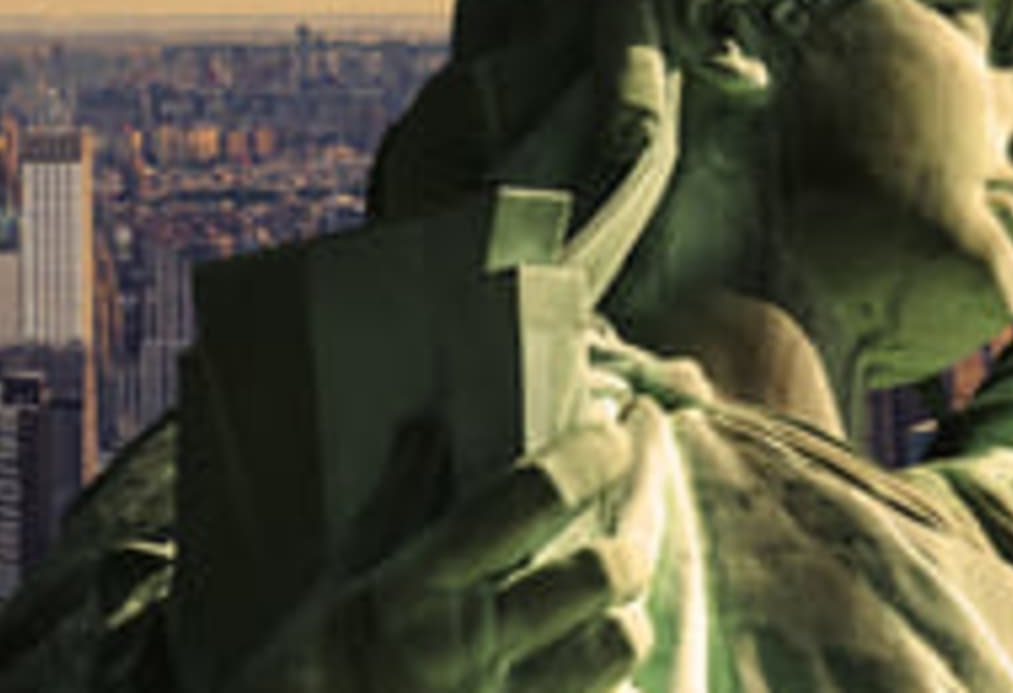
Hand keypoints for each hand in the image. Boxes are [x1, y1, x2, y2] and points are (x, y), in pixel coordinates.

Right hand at [243, 407, 661, 690]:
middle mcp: (468, 646)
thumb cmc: (299, 687)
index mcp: (413, 591)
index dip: (589, 457)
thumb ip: (393, 509)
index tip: (616, 434)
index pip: (530, 498)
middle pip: (602, 572)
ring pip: (618, 643)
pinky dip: (606, 683)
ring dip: (622, 616)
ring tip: (609, 602)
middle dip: (633, 534)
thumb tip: (427, 425)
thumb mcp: (332, 594)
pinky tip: (585, 662)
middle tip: (632, 513)